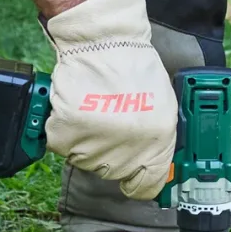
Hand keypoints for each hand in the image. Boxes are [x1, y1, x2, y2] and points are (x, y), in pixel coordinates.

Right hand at [43, 0, 175, 199]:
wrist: (104, 44)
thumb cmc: (136, 71)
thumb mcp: (165, 108)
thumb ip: (161, 142)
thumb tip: (160, 170)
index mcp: (156, 145)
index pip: (147, 187)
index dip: (143, 181)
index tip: (139, 177)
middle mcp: (126, 151)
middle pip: (115, 173)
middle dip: (115, 152)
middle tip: (115, 121)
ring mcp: (93, 146)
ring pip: (88, 160)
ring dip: (90, 142)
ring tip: (98, 110)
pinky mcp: (65, 137)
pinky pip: (64, 147)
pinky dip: (67, 132)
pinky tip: (80, 109)